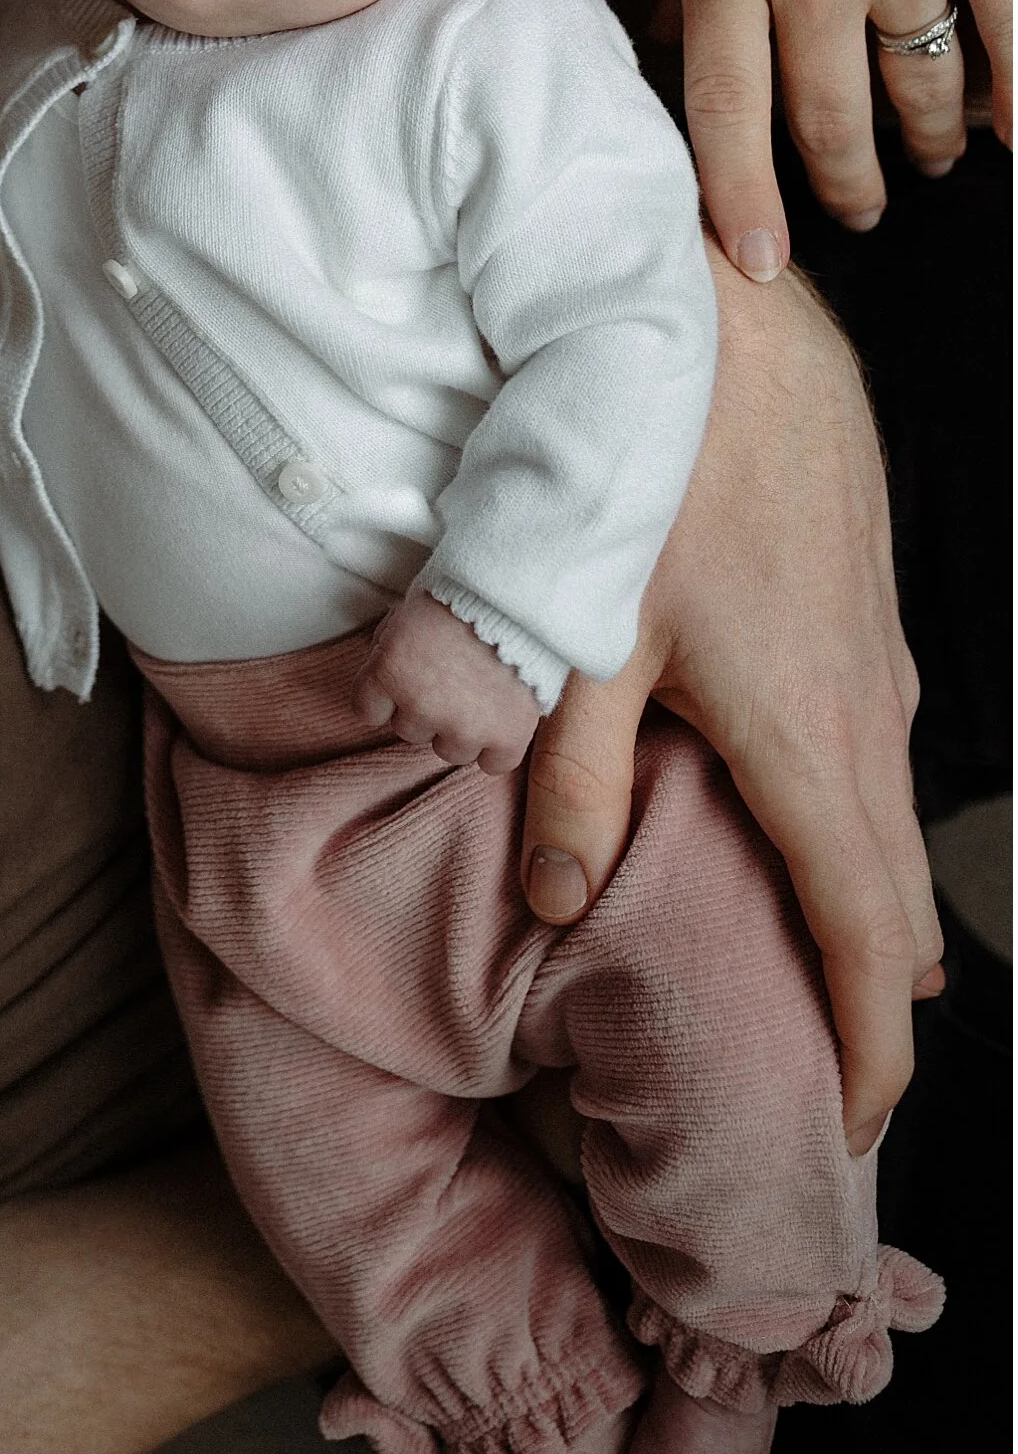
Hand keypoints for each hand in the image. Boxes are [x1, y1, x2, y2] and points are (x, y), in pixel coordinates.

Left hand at [346, 587, 543, 772]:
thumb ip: (389, 643)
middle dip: (425, 708)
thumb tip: (382, 660)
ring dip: (460, 729)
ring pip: (449, 750)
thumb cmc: (459, 593)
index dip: (386, 694)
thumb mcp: (407, 607)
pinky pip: (493, 763)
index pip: (368, 710)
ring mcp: (465, 727)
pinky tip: (502, 721)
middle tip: (451, 678)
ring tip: (481, 693)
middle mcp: (420, 707)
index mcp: (388, 672)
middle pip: (410, 730)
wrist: (518, 594)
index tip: (404, 682)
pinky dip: (497, 747)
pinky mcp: (507, 737)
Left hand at [520, 244, 941, 1154]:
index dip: (863, 1050)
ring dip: (869, 902)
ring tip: (835, 977)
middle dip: (874, 1002)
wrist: (722, 323)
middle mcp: (867, 709)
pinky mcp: (868, 602)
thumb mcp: (583, 629)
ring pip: (891, 815)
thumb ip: (571, 776)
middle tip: (837, 1084)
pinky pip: (882, 740)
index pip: (859, 938)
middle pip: (896, 896)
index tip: (849, 1131)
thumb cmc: (646, 466)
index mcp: (804, 740)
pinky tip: (821, 818)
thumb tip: (556, 901)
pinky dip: (860, 813)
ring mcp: (880, 651)